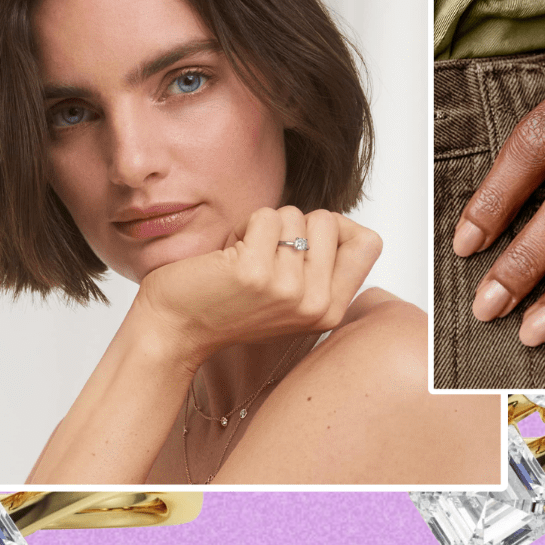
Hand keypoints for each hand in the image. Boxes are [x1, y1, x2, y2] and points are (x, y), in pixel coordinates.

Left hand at [135, 206, 381, 362]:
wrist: (175, 328)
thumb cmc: (228, 306)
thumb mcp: (291, 297)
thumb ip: (322, 268)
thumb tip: (338, 223)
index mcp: (330, 311)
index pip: (369, 243)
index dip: (340, 228)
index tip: (305, 241)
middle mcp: (315, 304)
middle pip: (331, 221)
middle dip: (295, 224)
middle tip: (268, 254)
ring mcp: (287, 290)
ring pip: (295, 215)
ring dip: (266, 226)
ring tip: (246, 256)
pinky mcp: (255, 272)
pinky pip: (265, 216)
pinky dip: (244, 226)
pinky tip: (230, 254)